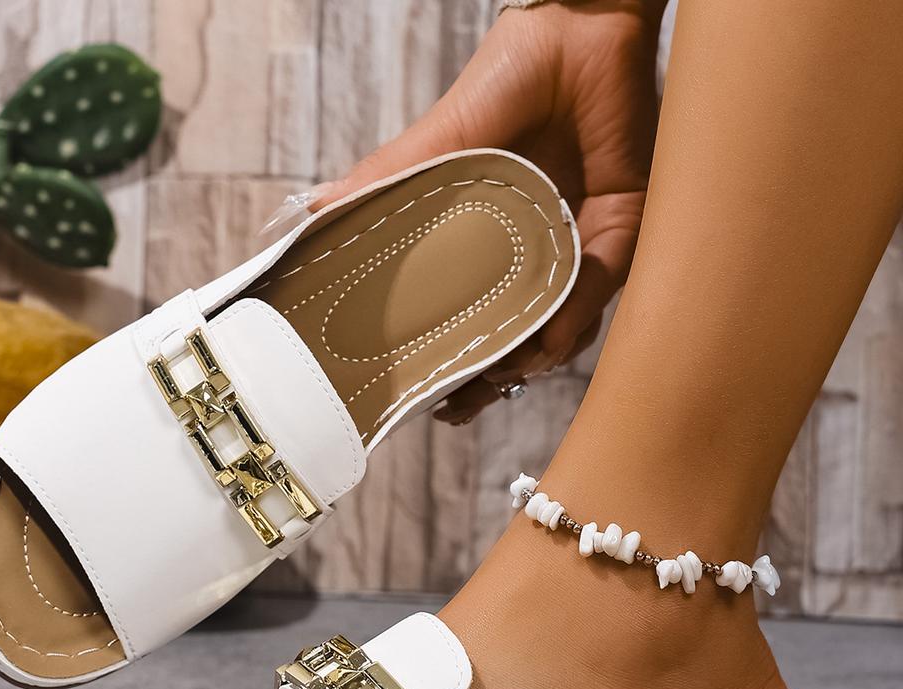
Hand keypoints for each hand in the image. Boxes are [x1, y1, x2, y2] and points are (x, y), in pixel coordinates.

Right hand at [315, 1, 662, 421]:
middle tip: (462, 404)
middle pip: (512, 337)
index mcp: (485, 239)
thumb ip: (389, 181)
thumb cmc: (509, 76)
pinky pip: (600, 289)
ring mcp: (575, 248)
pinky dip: (577, 316)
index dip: (447, 359)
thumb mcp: (440, 139)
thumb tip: (313, 215)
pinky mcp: (621, 232)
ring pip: (559, 326)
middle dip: (489, 380)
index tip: (426, 398)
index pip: (465, 314)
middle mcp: (530, 253)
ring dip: (533, 357)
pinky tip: (551, 337)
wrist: (585, 29)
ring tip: (506, 372)